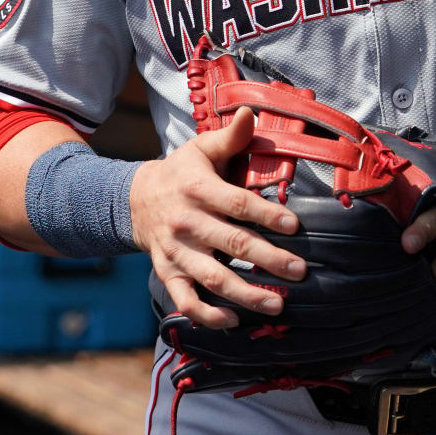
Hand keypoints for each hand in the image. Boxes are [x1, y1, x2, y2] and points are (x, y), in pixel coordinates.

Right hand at [130, 107, 305, 329]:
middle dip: (269, 259)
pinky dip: (207, 315)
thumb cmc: (181, 173)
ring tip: (278, 304)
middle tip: (300, 271)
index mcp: (198, 190)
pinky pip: (185, 300)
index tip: (294, 227)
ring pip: (212, 278)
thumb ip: (230, 137)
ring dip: (246, 294)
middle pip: (232, 244)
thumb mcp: (201, 149)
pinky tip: (233, 321)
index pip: (237, 204)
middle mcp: (186, 223)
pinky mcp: (168, 273)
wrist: (136, 200)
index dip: (266, 215)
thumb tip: (251, 113)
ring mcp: (176, 252)